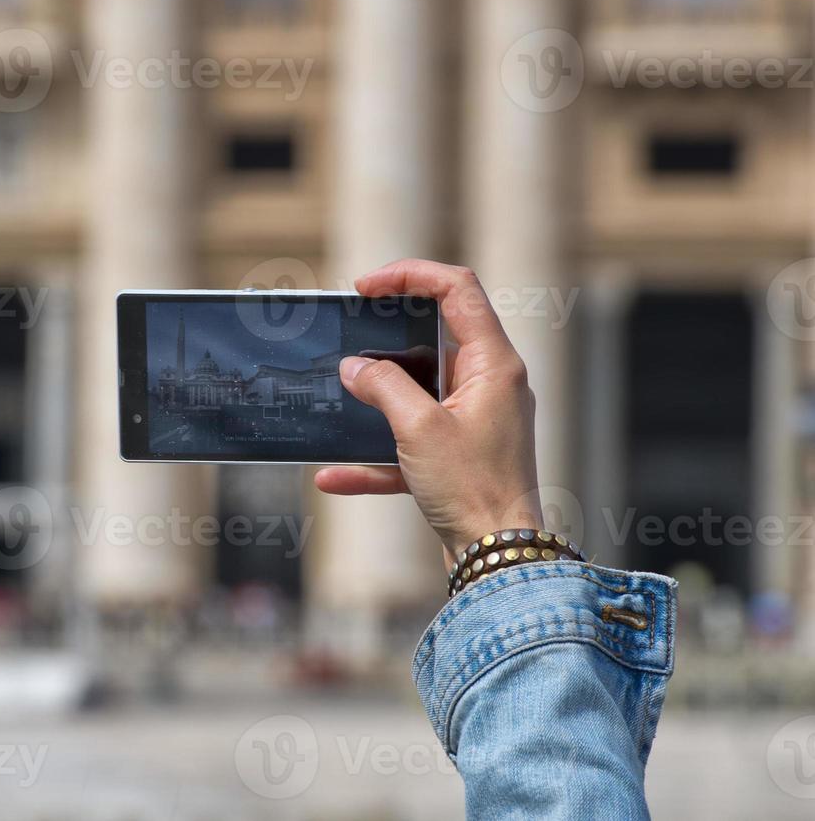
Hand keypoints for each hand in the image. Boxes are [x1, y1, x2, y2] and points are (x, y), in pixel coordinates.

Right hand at [314, 260, 543, 569]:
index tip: (366, 287)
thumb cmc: (473, 490)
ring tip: (342, 390)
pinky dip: (375, 455)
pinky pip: (410, 444)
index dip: (410, 275)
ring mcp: (476, 422)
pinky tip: (334, 476)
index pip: (457, 290)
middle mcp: (490, 386)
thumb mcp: (419, 428)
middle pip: (437, 335)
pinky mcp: (459, 457)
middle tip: (353, 329)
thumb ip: (383, 386)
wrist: (500, 560)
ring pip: (419, 390)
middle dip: (389, 333)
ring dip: (379, 394)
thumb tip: (354, 367)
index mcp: (493, 365)